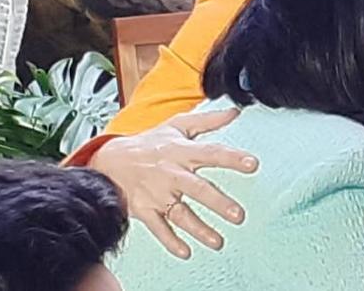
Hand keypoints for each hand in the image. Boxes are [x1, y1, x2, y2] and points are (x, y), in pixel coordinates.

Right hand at [88, 107, 257, 258]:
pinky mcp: (144, 209)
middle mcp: (171, 173)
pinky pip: (158, 228)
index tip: (252, 164)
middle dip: (218, 202)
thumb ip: (208, 121)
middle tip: (239, 215)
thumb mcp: (177, 126)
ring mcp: (157, 194)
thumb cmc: (150, 143)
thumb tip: (235, 112)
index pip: (211, 153)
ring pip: (180, 213)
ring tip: (218, 241)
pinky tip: (186, 251)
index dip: (232, 158)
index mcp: (181, 152)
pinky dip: (170, 241)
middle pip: (197, 189)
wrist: (110, 160)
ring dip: (199, 229)